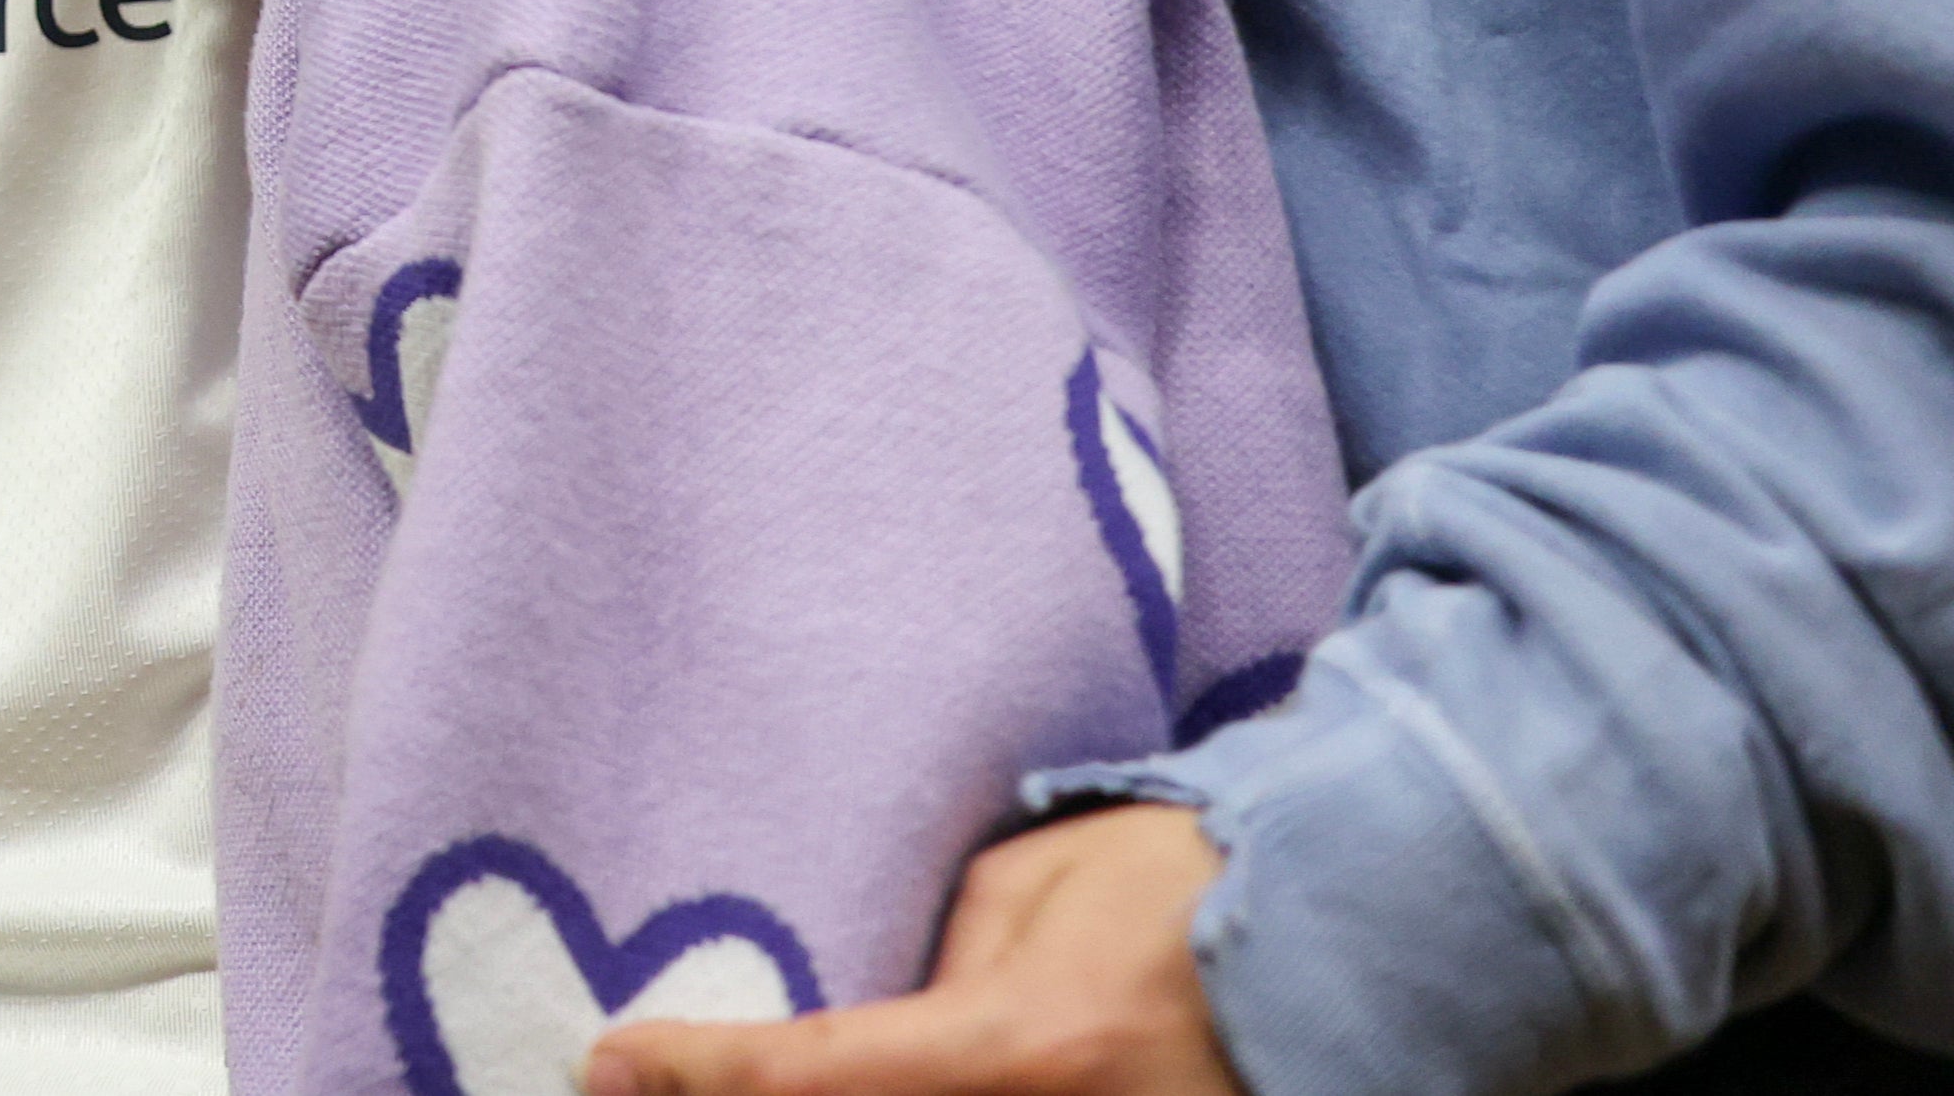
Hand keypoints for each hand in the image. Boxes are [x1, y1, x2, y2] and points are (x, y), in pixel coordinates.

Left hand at [580, 807, 1238, 1095]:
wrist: (1347, 933)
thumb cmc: (1179, 879)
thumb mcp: (1026, 890)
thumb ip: (931, 973)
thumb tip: (859, 1032)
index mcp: (1026, 1043)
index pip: (818, 1077)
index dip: (699, 1075)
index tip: (605, 1062)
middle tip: (635, 1086)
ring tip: (716, 1085)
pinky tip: (843, 1088)